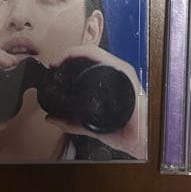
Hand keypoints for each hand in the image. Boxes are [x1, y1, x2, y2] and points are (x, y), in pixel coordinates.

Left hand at [44, 45, 146, 159]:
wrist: (141, 140)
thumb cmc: (124, 131)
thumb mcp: (92, 125)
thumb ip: (71, 122)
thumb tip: (50, 118)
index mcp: (110, 80)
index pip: (88, 61)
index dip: (68, 59)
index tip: (53, 66)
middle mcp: (116, 72)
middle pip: (90, 53)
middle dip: (69, 54)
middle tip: (54, 62)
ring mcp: (121, 70)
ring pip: (95, 51)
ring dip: (75, 51)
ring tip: (61, 59)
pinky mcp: (126, 73)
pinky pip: (105, 58)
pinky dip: (87, 53)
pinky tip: (76, 56)